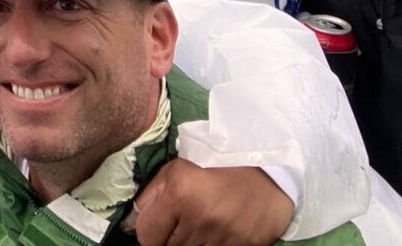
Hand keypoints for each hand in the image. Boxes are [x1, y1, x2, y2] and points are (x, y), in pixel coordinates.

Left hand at [125, 161, 292, 245]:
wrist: (270, 170)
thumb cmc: (217, 164)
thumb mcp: (178, 168)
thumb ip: (151, 195)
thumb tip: (132, 223)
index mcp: (179, 193)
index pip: (146, 235)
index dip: (148, 234)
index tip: (155, 228)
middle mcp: (199, 218)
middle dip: (168, 241)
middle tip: (179, 226)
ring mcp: (222, 237)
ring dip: (188, 245)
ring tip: (197, 228)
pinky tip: (214, 236)